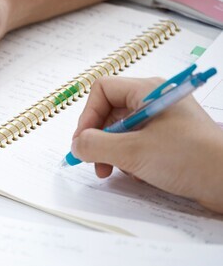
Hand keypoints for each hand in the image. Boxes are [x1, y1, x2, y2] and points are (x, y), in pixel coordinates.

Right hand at [71, 76, 222, 211]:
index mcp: (148, 91)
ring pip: (122, 131)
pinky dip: (131, 159)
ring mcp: (164, 121)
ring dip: (113, 153)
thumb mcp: (132, 152)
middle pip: (110, 112)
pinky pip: (138, 144)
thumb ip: (95, 146)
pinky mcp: (171, 140)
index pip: (102, 91)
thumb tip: (76, 145)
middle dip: (98, 139)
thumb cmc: (189, 158)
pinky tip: (140, 174)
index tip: (83, 143)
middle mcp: (155, 101)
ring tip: (116, 172)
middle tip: (95, 163)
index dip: (88, 116)